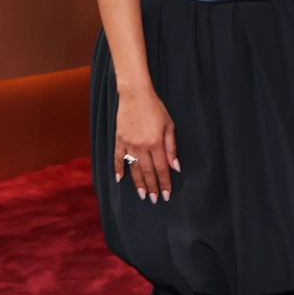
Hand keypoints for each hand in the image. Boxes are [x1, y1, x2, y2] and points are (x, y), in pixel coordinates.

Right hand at [114, 87, 178, 202]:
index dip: (164, 183)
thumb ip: (171, 148)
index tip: (166, 195)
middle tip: (153, 200)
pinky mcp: (119, 140)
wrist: (135, 95)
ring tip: (142, 195)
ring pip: (133, 168)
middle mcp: (141, 147)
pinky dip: (118, 169)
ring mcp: (128, 144)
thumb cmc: (155, 108)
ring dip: (138, 183)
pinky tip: (119, 179)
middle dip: (152, 187)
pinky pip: (117, 158)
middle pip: (148, 172)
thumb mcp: (169, 126)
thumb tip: (175, 167)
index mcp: (156, 143)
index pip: (162, 169)